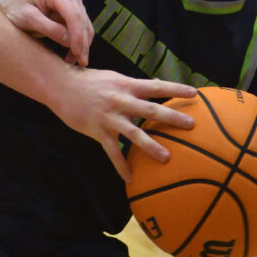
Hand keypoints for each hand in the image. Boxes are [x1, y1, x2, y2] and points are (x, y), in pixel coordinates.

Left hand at [0, 0, 92, 64]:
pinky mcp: (75, 11)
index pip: (73, 15)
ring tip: (73, 61)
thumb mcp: (28, 20)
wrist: (15, 8)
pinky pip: (83, 29)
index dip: (77, 34)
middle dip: (83, 43)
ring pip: (86, 26)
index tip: (76, 52)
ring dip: (83, 45)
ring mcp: (73, 2)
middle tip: (80, 63)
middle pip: (82, 21)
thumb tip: (69, 41)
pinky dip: (81, 43)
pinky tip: (73, 55)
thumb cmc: (18, 12)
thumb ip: (48, 28)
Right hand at [48, 68, 195, 180]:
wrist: (61, 87)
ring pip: (134, 133)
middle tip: (191, 124)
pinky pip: (112, 152)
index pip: (155, 86)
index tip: (194, 92)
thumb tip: (159, 84)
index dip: (175, 89)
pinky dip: (121, 165)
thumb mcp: (114, 78)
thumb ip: (135, 85)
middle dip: (171, 117)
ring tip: (167, 157)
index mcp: (126, 85)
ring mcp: (109, 117)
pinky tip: (130, 178)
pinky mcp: (98, 131)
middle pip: (150, 110)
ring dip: (151, 145)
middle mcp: (120, 100)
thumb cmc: (90, 81)